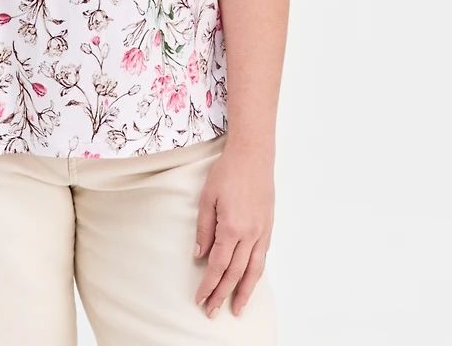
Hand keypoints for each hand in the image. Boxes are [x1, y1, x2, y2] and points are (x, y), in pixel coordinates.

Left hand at [192, 143, 274, 317]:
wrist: (253, 155)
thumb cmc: (227, 172)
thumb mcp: (207, 198)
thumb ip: (204, 229)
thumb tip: (200, 255)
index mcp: (232, 228)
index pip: (218, 265)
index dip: (208, 284)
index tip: (200, 298)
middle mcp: (250, 235)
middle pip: (235, 273)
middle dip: (222, 294)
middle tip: (212, 311)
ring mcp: (262, 232)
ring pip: (254, 270)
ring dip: (244, 292)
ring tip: (237, 309)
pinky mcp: (268, 227)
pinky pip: (262, 257)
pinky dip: (256, 273)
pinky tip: (250, 282)